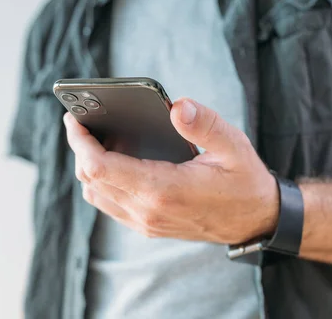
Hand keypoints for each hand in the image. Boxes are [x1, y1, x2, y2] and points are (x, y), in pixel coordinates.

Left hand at [64, 98, 278, 244]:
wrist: (257, 220)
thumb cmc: (245, 181)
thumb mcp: (233, 146)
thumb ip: (204, 124)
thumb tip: (177, 105)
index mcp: (164, 189)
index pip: (101, 167)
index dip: (80, 141)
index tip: (74, 118)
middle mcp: (149, 211)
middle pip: (91, 179)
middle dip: (79, 148)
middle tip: (81, 121)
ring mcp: (147, 222)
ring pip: (96, 195)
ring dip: (87, 167)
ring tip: (94, 139)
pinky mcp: (149, 226)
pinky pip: (110, 205)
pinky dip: (101, 182)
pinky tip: (113, 162)